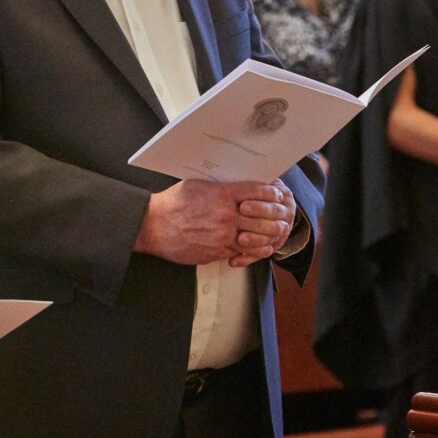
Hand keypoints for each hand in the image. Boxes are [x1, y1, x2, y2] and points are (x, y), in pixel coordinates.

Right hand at [136, 179, 295, 267]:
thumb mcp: (197, 185)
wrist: (154, 225)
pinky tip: (259, 248)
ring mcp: (222, 235)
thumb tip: (233, 185)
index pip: (255, 192)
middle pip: (260, 217)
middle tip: (283, 217)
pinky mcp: (216, 251)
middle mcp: (225, 215)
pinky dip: (252, 250)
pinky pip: (240, 252)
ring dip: (267, 237)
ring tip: (275, 234)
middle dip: (274, 218)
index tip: (278, 195)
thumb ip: (218, 187)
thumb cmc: (172, 203)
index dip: (270, 194)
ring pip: (254, 238)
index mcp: (221, 194)